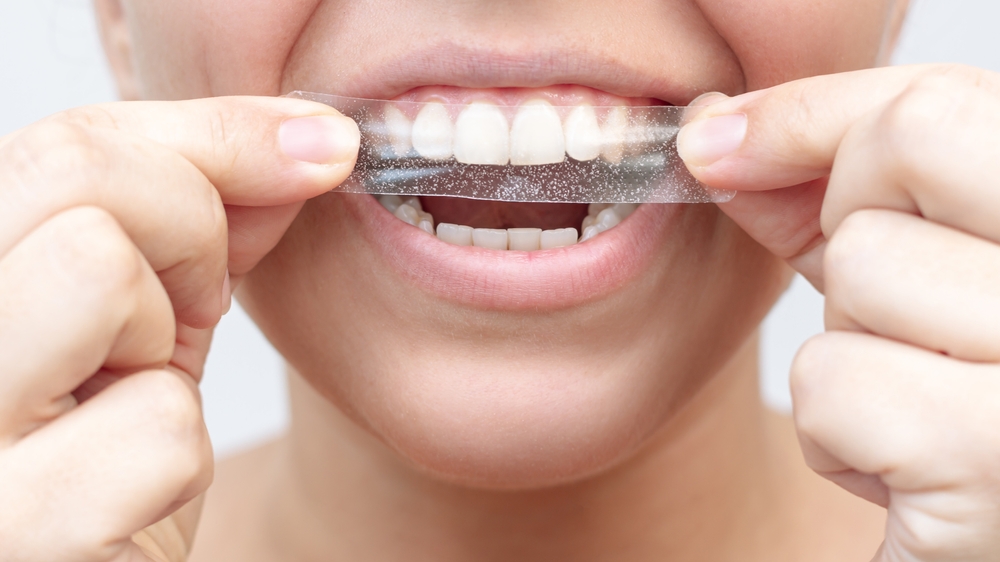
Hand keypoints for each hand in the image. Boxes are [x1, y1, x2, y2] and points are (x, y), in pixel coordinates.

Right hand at [0, 97, 358, 560]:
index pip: (65, 144)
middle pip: (78, 172)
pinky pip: (154, 428)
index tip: (319, 146)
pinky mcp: (21, 533)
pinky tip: (128, 499)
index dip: (216, 133)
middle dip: (191, 225)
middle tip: (193, 305)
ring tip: (127, 401)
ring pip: (97, 269)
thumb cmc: (112, 461)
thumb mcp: (145, 327)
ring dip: (162, 342)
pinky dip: (176, 460)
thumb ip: (195, 232)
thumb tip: (305, 143)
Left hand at [679, 65, 999, 560]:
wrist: (986, 533)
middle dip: (848, 218)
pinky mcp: (993, 462)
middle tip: (889, 305)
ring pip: (860, 268)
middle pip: (902, 151)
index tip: (725, 140)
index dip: (811, 116)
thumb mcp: (907, 278)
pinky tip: (902, 470)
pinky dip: (836, 434)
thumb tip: (714, 137)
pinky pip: (834, 387)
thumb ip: (824, 200)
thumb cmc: (954, 406)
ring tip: (916, 399)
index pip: (941, 103)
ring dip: (850, 342)